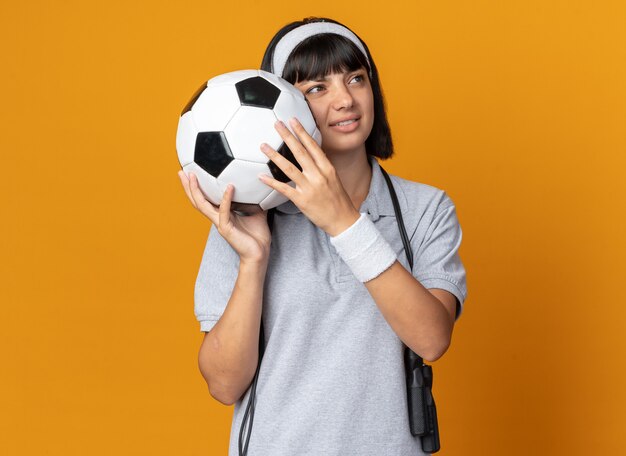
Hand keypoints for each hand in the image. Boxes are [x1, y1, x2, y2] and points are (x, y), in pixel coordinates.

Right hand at [177, 170, 270, 262]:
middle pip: (197, 201)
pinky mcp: (226, 229)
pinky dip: (226, 199)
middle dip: (188, 187)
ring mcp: (220, 224)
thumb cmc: (257, 236)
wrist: (259, 254)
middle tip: (182, 171)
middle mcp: (217, 218)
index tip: (192, 173)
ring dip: (195, 190)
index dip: (197, 187)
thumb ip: (254, 200)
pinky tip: (229, 187)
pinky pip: (224, 212)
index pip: (205, 199)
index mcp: (222, 215)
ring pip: (202, 205)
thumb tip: (259, 185)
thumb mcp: (256, 212)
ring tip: (191, 176)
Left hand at [258, 118, 359, 236]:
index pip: (312, 146)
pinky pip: (284, 189)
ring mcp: (310, 188)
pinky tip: (261, 176)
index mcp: (327, 168)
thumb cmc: (338, 200)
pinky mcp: (302, 200)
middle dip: (287, 136)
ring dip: (274, 155)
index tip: (293, 120)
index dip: (302, 132)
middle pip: (300, 152)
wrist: (343, 220)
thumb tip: (311, 154)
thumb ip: (322, 166)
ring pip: (288, 168)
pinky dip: (271, 182)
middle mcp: (318, 175)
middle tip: (277, 124)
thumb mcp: (334, 178)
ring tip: (263, 146)